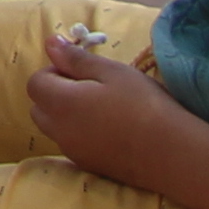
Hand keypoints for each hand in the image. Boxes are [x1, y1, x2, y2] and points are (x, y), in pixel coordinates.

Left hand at [21, 23, 181, 181]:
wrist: (172, 154)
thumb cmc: (143, 105)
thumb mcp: (111, 72)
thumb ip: (75, 59)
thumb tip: (49, 43)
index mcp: (60, 104)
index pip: (35, 82)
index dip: (55, 71)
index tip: (84, 71)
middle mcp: (58, 131)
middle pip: (39, 106)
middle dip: (56, 93)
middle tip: (92, 87)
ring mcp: (72, 151)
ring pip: (54, 127)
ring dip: (66, 113)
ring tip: (103, 108)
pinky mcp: (87, 165)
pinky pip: (71, 143)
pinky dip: (80, 132)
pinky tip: (110, 129)